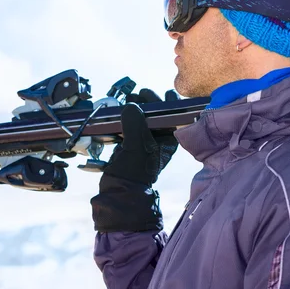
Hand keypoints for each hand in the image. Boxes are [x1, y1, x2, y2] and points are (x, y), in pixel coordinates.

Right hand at [90, 88, 179, 231]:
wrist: (118, 195)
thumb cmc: (132, 175)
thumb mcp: (135, 148)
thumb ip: (135, 125)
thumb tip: (131, 106)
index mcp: (166, 141)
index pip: (171, 115)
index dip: (163, 101)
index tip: (150, 93)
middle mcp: (158, 141)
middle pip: (156, 114)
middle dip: (146, 102)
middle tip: (136, 94)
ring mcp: (144, 143)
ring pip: (143, 119)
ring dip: (136, 108)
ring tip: (127, 100)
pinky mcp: (131, 146)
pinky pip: (131, 126)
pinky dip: (126, 118)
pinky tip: (120, 112)